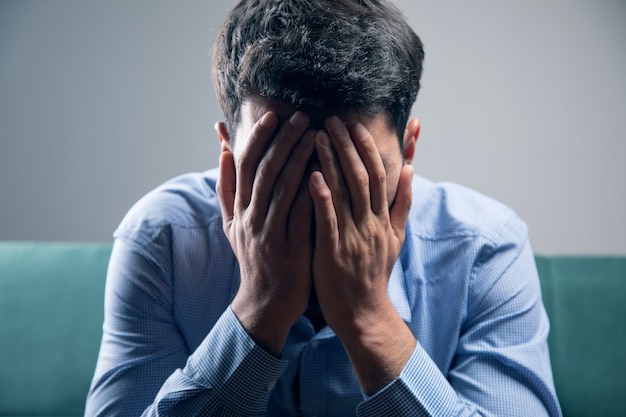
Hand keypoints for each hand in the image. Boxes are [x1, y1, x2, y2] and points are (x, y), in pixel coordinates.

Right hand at [217, 111, 314, 355]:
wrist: (265, 301)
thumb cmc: (253, 257)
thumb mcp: (231, 223)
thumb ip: (227, 186)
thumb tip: (224, 148)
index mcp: (239, 208)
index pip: (246, 164)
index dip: (258, 137)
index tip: (274, 114)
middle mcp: (251, 217)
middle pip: (265, 170)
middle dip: (283, 140)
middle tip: (302, 115)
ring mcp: (270, 233)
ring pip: (283, 188)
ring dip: (299, 159)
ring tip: (317, 134)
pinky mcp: (290, 248)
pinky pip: (301, 215)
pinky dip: (311, 192)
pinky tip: (326, 173)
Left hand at [309, 116, 415, 392]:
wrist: (364, 312)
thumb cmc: (375, 273)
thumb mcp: (396, 238)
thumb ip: (403, 204)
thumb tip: (412, 170)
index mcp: (383, 218)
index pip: (380, 175)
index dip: (369, 148)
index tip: (356, 124)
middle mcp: (371, 223)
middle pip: (362, 177)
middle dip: (348, 145)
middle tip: (332, 118)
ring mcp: (354, 237)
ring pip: (345, 193)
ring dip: (333, 162)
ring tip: (318, 135)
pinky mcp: (334, 253)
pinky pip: (329, 221)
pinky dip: (323, 198)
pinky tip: (312, 176)